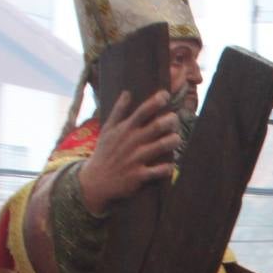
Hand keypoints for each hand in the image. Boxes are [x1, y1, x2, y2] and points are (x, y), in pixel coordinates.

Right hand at [77, 89, 179, 214]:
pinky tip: (171, 165)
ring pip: (161, 146)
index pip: (142, 111)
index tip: (166, 95)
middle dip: (170, 120)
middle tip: (175, 119)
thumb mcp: (107, 129)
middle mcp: (132, 142)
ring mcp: (136, 158)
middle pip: (156, 126)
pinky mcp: (139, 175)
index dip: (156, 101)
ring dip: (173, 141)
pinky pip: (158, 171)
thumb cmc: (104, 152)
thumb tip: (127, 92)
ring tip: (176, 139)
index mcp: (125, 129)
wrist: (96, 180)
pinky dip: (167, 168)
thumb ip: (118, 111)